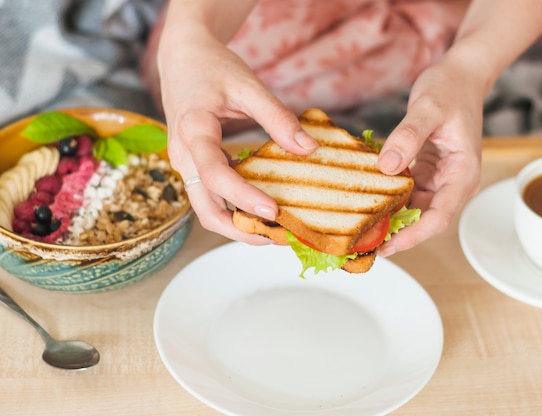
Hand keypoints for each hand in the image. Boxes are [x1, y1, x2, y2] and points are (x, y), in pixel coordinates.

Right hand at [157, 17, 316, 242]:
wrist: (182, 57)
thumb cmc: (213, 67)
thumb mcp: (248, 85)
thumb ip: (277, 116)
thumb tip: (308, 149)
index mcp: (193, 130)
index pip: (215, 175)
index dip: (243, 198)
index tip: (274, 212)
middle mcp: (183, 155)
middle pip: (205, 209)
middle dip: (240, 230)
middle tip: (278, 237)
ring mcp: (185, 163)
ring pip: (207, 209)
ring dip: (238, 225)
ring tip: (274, 230)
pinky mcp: (193, 166)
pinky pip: (211, 196)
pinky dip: (234, 208)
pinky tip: (262, 207)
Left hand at [377, 57, 483, 255]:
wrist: (460, 76)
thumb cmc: (450, 89)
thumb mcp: (428, 108)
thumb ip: (408, 136)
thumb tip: (386, 166)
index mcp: (462, 174)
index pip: (438, 217)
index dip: (412, 237)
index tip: (386, 247)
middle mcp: (453, 183)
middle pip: (425, 220)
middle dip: (396, 233)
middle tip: (361, 241)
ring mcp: (440, 179)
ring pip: (414, 209)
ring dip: (390, 217)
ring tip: (359, 226)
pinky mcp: (427, 172)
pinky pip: (407, 193)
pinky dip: (389, 198)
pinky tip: (366, 200)